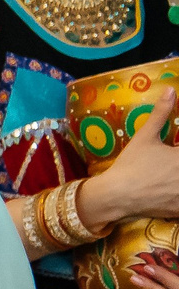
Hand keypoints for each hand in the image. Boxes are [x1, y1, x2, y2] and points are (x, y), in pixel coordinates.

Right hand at [81, 85, 178, 226]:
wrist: (116, 196)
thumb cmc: (131, 165)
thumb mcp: (145, 137)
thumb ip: (161, 113)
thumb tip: (170, 89)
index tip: (175, 151)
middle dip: (178, 164)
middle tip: (171, 164)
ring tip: (171, 177)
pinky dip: (177, 199)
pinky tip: (172, 193)